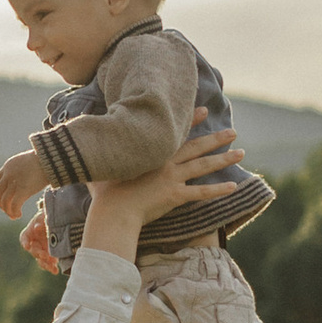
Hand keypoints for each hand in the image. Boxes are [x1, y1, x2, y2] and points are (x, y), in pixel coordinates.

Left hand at [0, 147, 45, 218]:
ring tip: (13, 216)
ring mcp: (14, 182)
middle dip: (1, 203)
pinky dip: (14, 212)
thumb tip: (31, 175)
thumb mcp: (29, 161)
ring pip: (5, 201)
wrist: (51, 158)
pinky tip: (18, 215)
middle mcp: (8, 174)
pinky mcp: (22, 190)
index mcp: (9, 165)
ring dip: (8, 210)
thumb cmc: (46, 159)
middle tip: (6, 210)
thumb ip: (25, 169)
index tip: (4, 197)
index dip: (0, 191)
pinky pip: (14, 205)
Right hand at [20, 206, 54, 264]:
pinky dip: (51, 267)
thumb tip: (37, 228)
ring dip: (45, 264)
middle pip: (33, 250)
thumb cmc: (47, 217)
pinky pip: (49, 263)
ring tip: (52, 268)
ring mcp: (42, 250)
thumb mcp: (44, 215)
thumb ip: (41, 220)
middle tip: (45, 256)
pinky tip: (55, 271)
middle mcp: (34, 243)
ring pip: (40, 260)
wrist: (56, 221)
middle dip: (39, 254)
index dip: (25, 242)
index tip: (26, 246)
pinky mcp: (50, 255)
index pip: (24, 238)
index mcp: (30, 232)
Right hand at [82, 114, 243, 256]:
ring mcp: (171, 179)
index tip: (204, 111)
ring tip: (240, 152)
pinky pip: (201, 193)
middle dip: (215, 138)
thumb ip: (99, 154)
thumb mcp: (101, 167)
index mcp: (150, 153)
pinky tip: (234, 187)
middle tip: (232, 131)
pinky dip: (218, 190)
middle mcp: (164, 163)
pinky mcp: (175, 196)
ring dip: (223, 159)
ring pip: (203, 167)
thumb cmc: (105, 192)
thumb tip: (81, 140)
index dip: (190, 121)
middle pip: (195, 148)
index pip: (174, 133)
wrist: (112, 212)